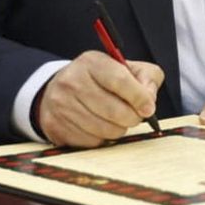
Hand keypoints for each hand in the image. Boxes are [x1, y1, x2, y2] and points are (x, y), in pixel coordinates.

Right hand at [38, 51, 163, 147]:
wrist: (60, 90)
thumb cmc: (101, 80)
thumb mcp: (126, 68)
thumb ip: (146, 78)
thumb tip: (149, 100)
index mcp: (92, 62)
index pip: (120, 80)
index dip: (139, 97)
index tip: (149, 108)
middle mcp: (72, 81)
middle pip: (114, 110)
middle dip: (132, 118)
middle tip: (135, 116)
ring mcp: (61, 105)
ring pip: (105, 130)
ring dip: (118, 129)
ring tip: (117, 120)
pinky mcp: (55, 126)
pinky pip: (91, 141)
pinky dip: (102, 138)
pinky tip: (99, 126)